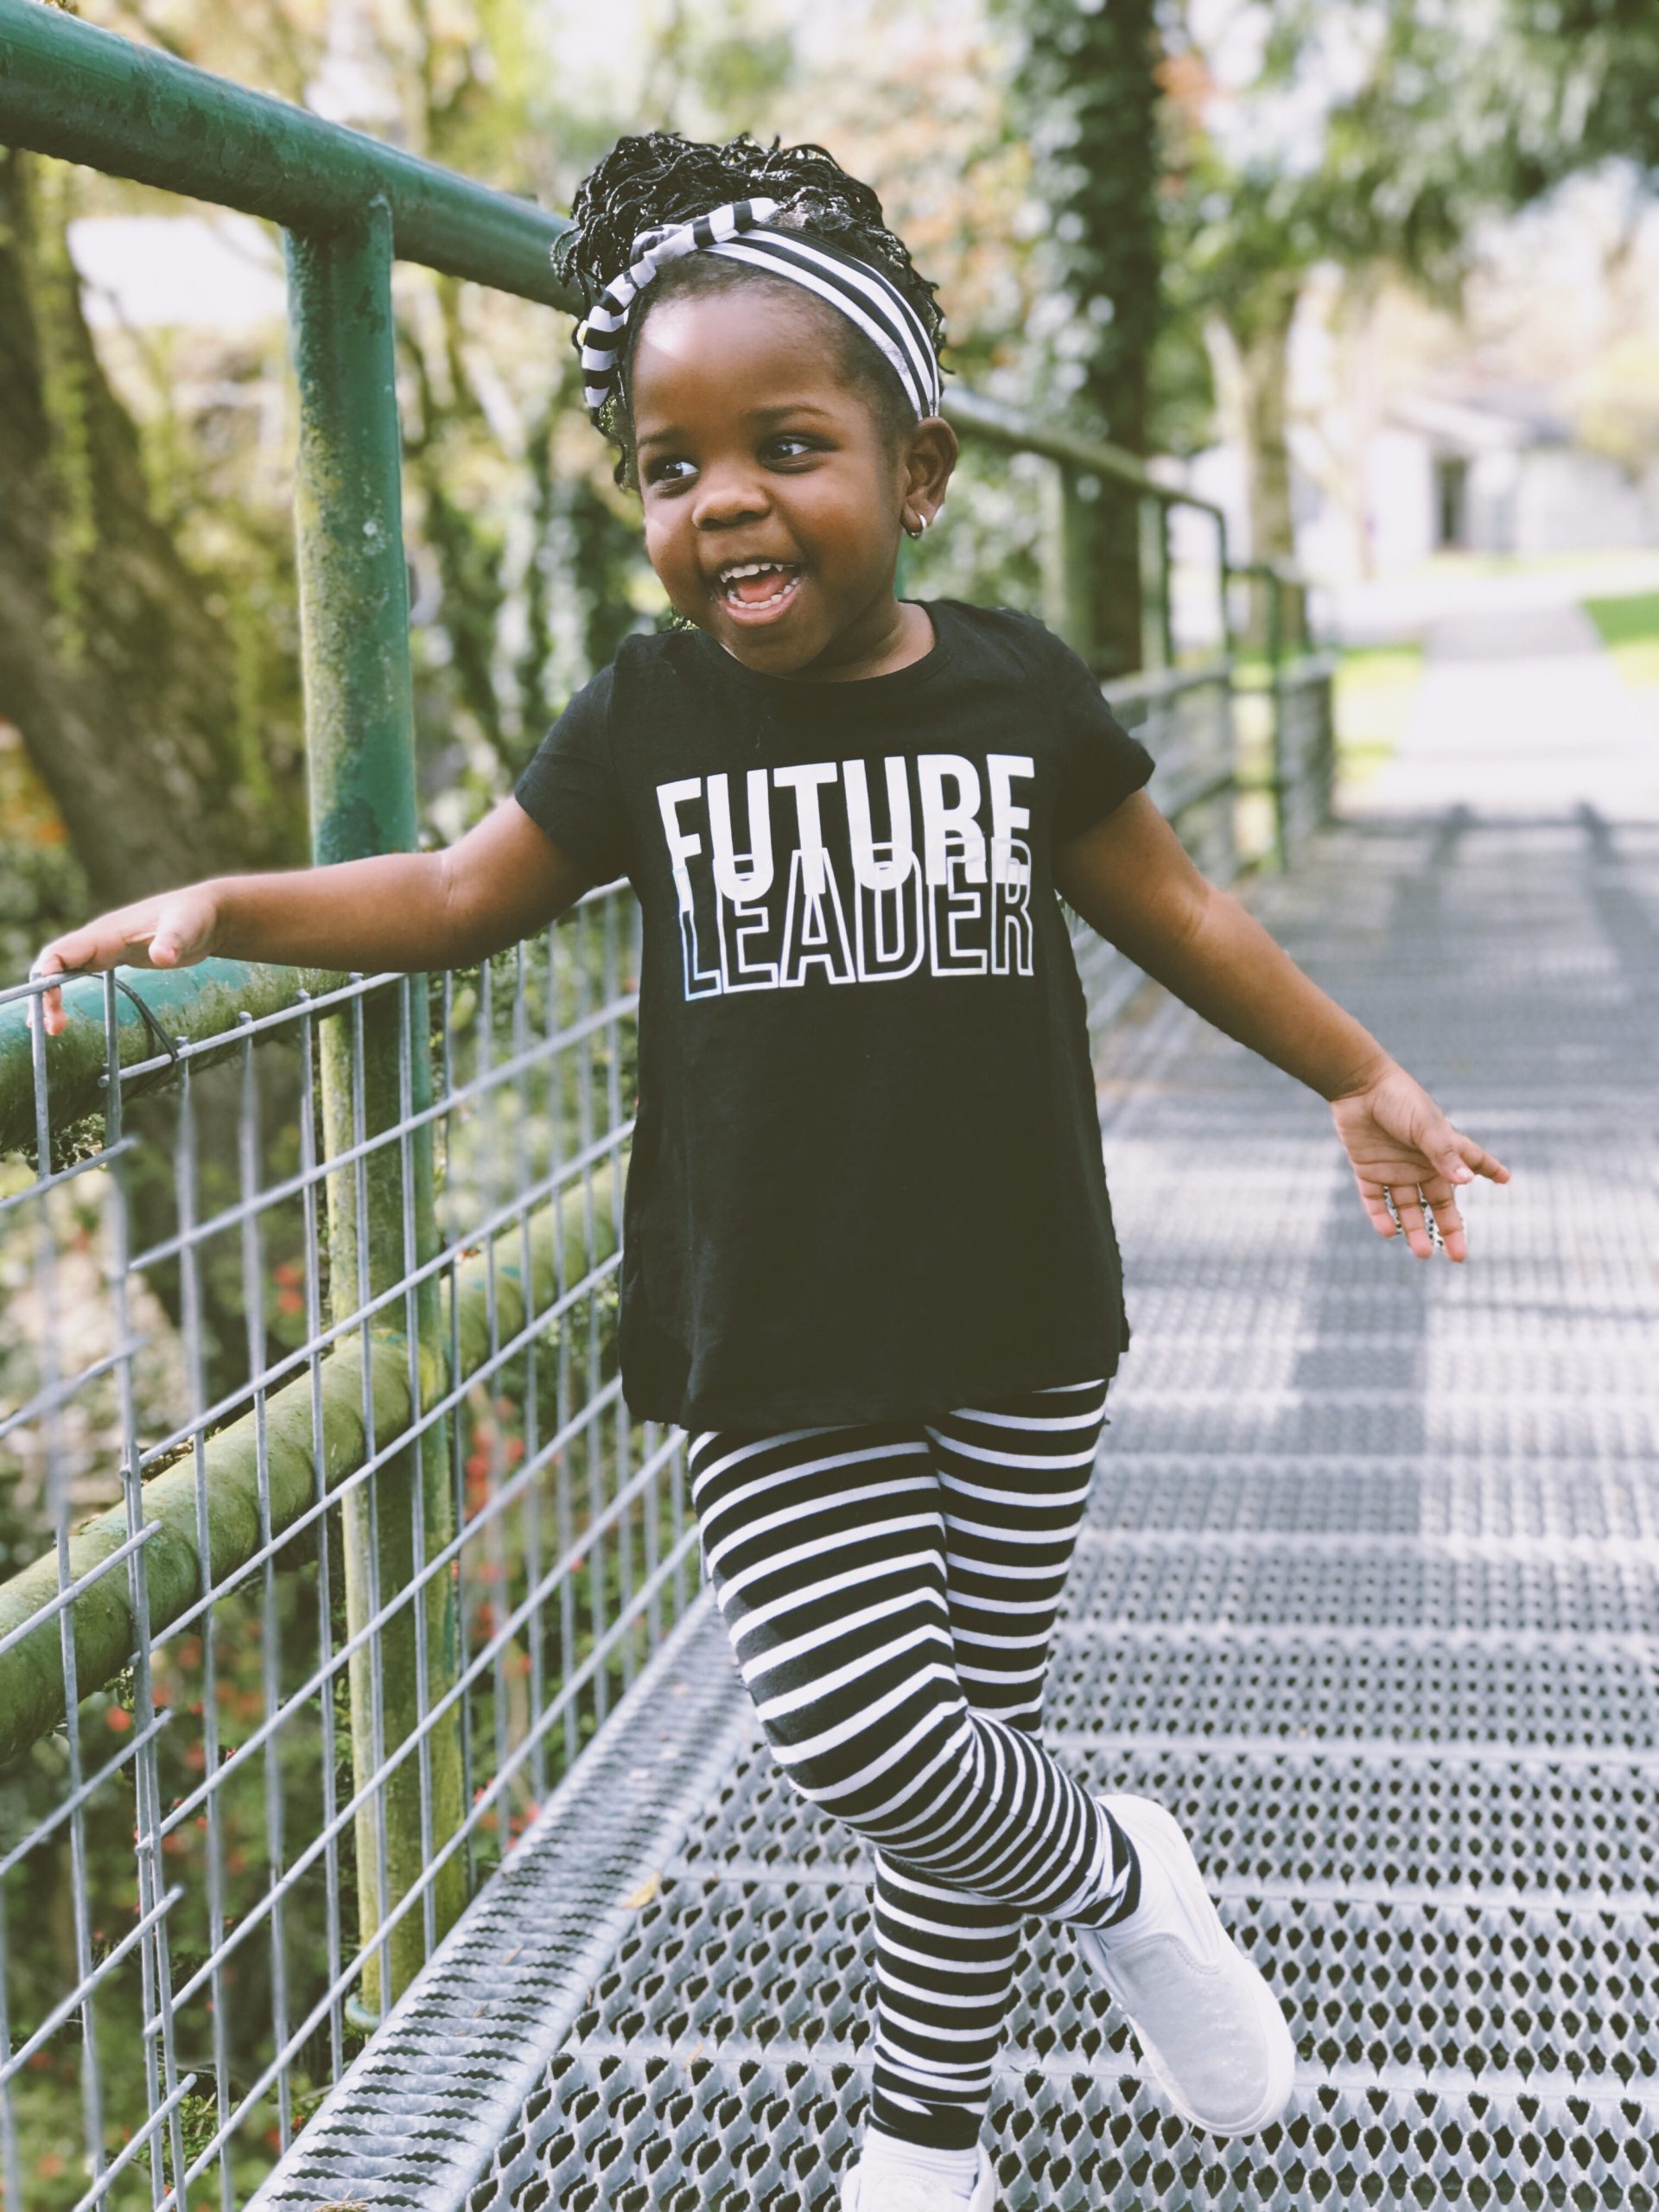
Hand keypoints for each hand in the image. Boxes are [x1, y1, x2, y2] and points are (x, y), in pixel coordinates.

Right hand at [31, 886, 219, 1036]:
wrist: (207, 913)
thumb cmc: (195, 917)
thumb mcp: (187, 928)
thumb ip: (173, 940)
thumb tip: (162, 957)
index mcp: (107, 933)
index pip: (61, 952)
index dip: (48, 977)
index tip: (50, 1006)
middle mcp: (99, 939)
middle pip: (55, 964)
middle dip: (45, 993)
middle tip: (52, 1028)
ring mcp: (105, 947)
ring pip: (64, 969)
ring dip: (52, 995)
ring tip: (52, 1028)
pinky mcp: (115, 956)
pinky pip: (79, 972)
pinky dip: (65, 991)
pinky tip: (62, 1014)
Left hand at [1329, 1061, 1509, 1261]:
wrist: (1357, 1086)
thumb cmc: (1398, 1100)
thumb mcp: (1426, 1127)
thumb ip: (1444, 1154)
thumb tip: (1468, 1182)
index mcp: (1442, 1147)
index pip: (1473, 1161)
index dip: (1490, 1168)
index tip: (1506, 1179)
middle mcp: (1421, 1162)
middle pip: (1440, 1202)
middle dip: (1450, 1228)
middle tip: (1458, 1256)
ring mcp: (1395, 1168)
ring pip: (1408, 1207)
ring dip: (1414, 1230)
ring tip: (1422, 1253)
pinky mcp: (1368, 1170)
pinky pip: (1376, 1200)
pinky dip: (1381, 1217)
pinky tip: (1388, 1231)